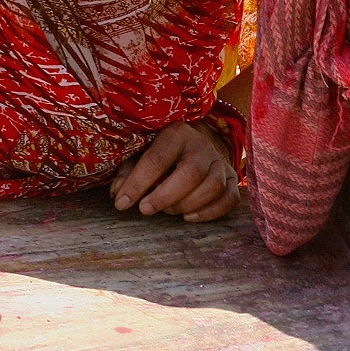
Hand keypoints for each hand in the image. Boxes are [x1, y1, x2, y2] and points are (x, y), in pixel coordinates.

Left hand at [110, 122, 239, 223]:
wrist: (193, 145)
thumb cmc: (161, 152)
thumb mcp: (141, 154)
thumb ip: (128, 172)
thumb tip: (118, 192)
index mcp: (176, 134)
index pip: (157, 159)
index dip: (137, 183)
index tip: (122, 203)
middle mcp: (202, 145)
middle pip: (190, 173)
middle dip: (165, 196)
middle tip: (145, 209)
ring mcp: (220, 162)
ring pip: (212, 187)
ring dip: (187, 204)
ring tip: (167, 210)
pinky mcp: (231, 179)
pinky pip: (229, 199)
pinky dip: (210, 212)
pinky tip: (188, 216)